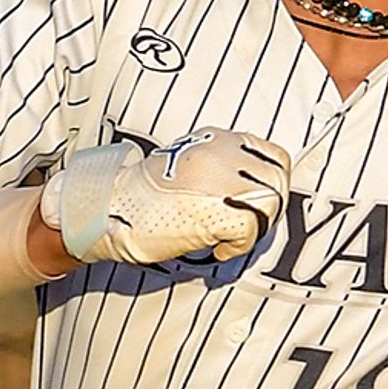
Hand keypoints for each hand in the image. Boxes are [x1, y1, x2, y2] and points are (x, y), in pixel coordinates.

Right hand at [49, 130, 290, 267]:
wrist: (109, 208)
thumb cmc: (144, 197)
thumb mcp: (190, 169)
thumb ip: (222, 172)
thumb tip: (254, 194)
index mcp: (218, 140)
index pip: (274, 157)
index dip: (272, 183)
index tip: (258, 203)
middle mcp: (224, 154)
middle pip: (278, 182)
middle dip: (267, 210)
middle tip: (244, 226)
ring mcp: (222, 180)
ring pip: (270, 205)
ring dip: (253, 228)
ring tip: (225, 237)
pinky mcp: (218, 210)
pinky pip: (251, 232)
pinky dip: (236, 247)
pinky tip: (215, 248)